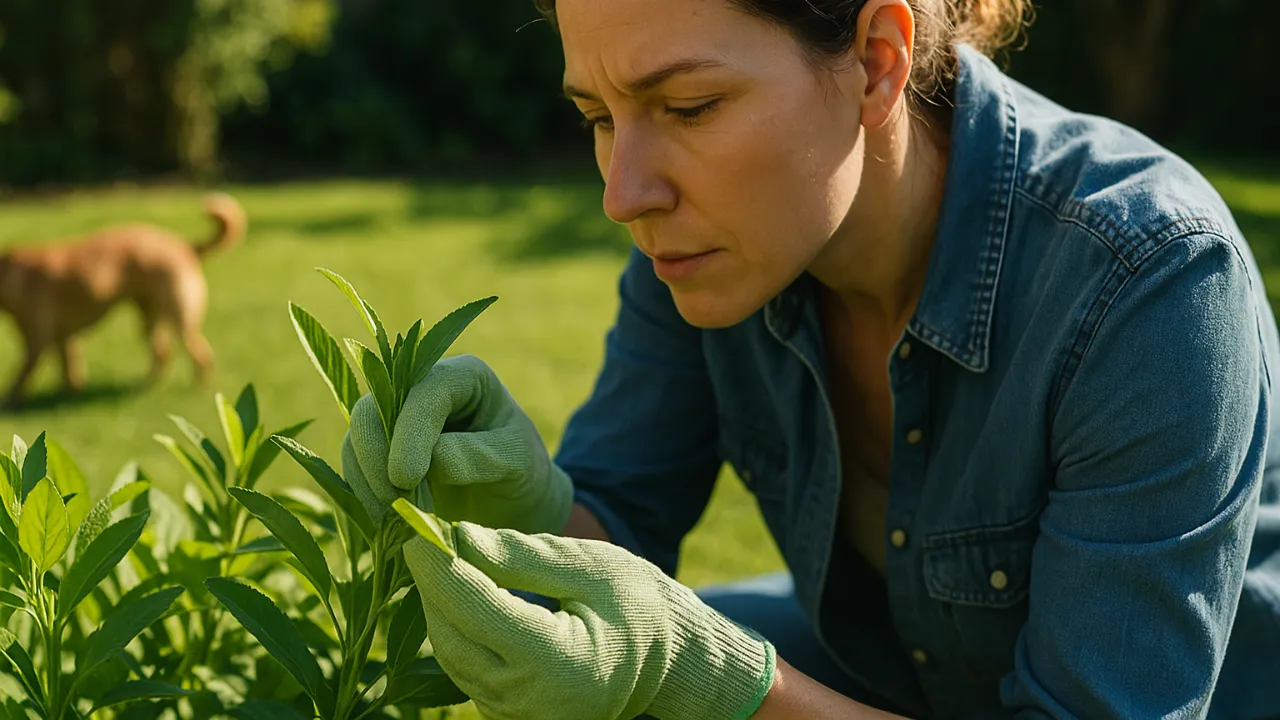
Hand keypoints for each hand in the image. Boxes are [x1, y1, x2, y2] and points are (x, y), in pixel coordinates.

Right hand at [341, 354, 572, 533]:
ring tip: (396, 516)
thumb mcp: (516, 463)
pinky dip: (364, 493)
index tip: (406, 478)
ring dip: (367, 480)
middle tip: (394, 502)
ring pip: (358, 438)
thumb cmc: (521, 473)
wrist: (510, 500)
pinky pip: (355, 466)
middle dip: (376, 457)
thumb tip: (433, 460)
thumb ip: (479, 457)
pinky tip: (387, 518)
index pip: (424, 393)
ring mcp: (396, 419)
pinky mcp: (381, 450)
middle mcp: (422, 388)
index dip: (409, 432)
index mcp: (464, 377)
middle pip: (373, 408)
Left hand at [403, 521, 776, 719]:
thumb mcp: (589, 567)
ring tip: (437, 555)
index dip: (440, 566)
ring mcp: (517, 715)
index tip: (416, 527)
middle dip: (432, 583)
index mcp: (558, 662)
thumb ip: (522, 555)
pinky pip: (465, 668)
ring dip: (438, 605)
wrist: (667, 660)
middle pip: (453, 636)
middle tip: (421, 535)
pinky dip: (455, 627)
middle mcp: (530, 700)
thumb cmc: (639, 604)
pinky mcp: (508, 714)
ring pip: (452, 655)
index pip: (477, 609)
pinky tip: (457, 589)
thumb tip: (458, 536)